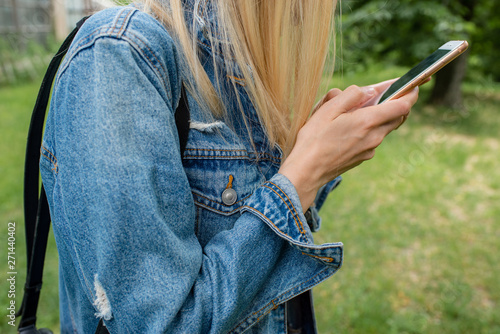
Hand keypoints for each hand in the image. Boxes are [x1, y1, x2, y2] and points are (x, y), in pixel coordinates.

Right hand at [279, 82, 418, 210]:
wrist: (307, 172)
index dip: (411, 93)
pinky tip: (347, 128)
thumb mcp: (328, 109)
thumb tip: (369, 91)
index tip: (414, 85)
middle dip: (396, 103)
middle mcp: (374, 137)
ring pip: (383, 127)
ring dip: (378, 116)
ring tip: (354, 112)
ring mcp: (370, 149)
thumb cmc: (314, 139)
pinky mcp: (363, 157)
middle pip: (398, 117)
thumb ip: (351, 95)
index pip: (402, 105)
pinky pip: (373, 138)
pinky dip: (368, 129)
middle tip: (384, 94)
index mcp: (367, 121)